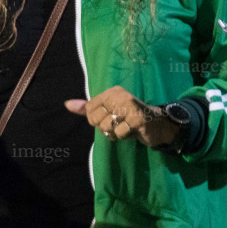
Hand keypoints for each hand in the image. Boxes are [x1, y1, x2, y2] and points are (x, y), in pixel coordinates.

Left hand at [64, 86, 180, 148]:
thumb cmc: (130, 117)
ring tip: (126, 127)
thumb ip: (87, 108)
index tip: (111, 118)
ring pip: (107, 127)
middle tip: (120, 124)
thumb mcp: (109, 110)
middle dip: (106, 128)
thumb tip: (67, 104)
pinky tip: (133, 131)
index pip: (89, 110)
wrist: (159, 124)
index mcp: (111, 92)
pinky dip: (125, 136)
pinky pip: (119, 133)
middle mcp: (120, 96)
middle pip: (96, 120)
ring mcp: (130, 106)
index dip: (97, 120)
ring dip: (115, 133)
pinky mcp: (138, 119)